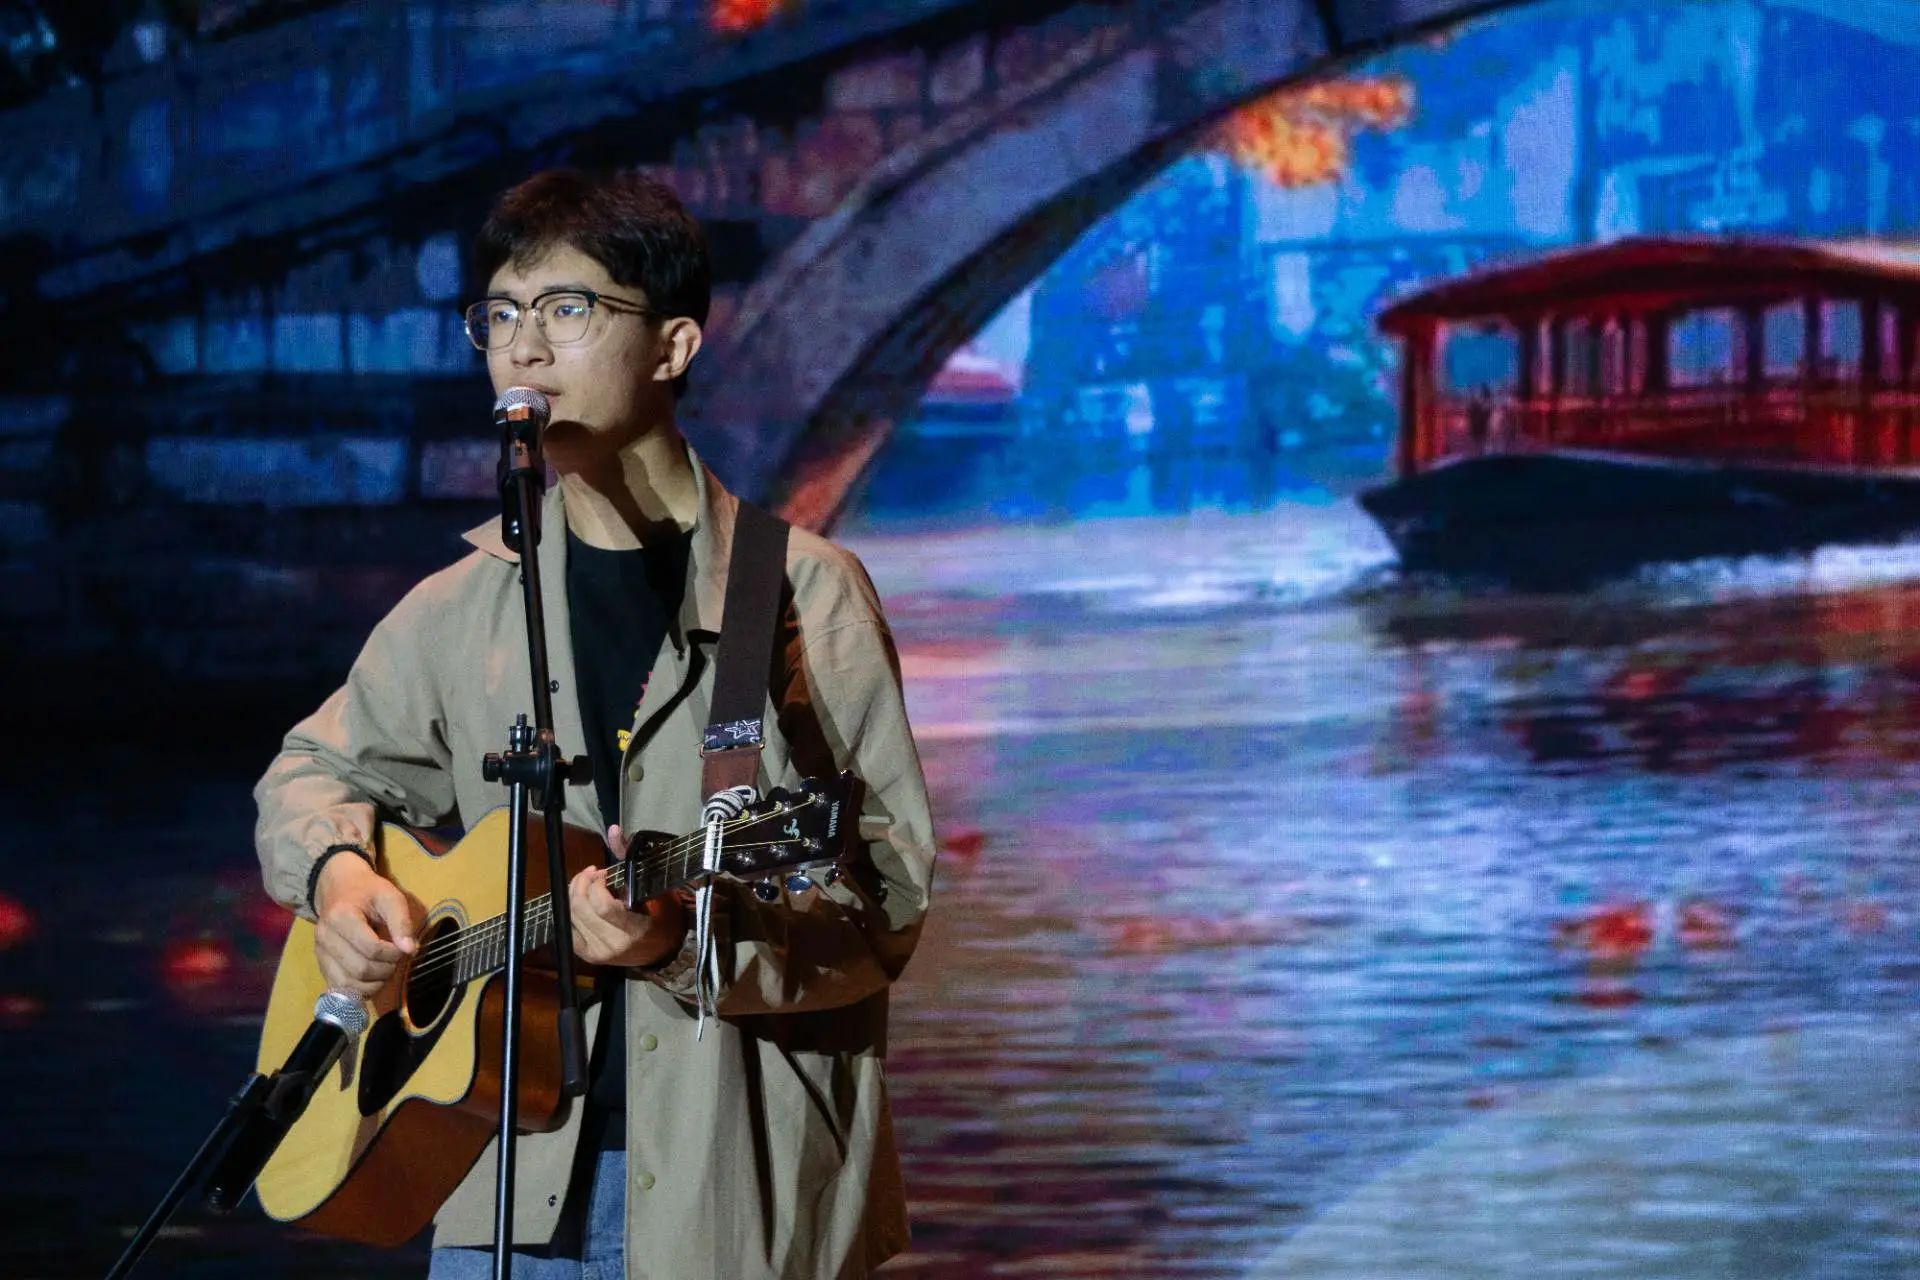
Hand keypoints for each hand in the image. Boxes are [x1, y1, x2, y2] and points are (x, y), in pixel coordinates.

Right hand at [313, 853, 417, 997]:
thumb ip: (401, 921)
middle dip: (385, 970)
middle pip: (360, 969)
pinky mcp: (320, 964)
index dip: (393, 954)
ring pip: (348, 984)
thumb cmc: (368, 892)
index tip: (403, 948)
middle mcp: (325, 937)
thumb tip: (410, 950)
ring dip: (373, 983)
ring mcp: (320, 953)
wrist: (340, 888)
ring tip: (385, 968)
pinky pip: (339, 988)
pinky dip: (359, 990)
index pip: (372, 949)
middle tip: (396, 959)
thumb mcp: (390, 897)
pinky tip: (372, 978)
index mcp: (341, 917)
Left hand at [568, 825, 688, 966]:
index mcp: (634, 930)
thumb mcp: (655, 886)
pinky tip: (584, 903)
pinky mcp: (588, 956)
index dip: (595, 886)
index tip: (603, 873)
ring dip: (575, 895)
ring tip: (588, 885)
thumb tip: (613, 830)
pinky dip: (572, 911)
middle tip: (592, 874)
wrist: (663, 950)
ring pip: (572, 917)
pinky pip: (568, 929)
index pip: (603, 907)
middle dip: (581, 884)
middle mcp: (613, 944)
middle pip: (581, 910)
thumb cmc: (663, 915)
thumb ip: (631, 857)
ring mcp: (598, 952)